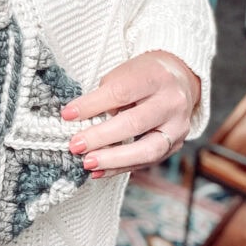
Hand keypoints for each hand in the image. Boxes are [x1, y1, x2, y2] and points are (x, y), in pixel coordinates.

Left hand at [61, 51, 200, 178]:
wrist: (178, 80)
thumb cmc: (142, 75)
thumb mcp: (124, 73)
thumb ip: (106, 95)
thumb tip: (79, 120)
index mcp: (156, 77)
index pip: (120, 93)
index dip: (91, 105)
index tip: (67, 115)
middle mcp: (172, 102)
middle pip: (134, 123)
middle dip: (100, 137)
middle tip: (75, 145)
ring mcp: (178, 126)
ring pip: (147, 150)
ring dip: (113, 160)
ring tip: (87, 163)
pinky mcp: (176, 145)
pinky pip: (147, 162)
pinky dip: (121, 168)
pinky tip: (100, 172)